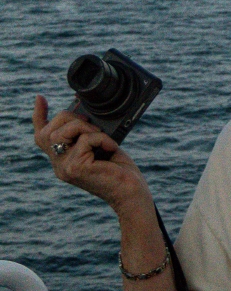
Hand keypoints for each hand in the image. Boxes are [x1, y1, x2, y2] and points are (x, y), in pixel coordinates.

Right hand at [32, 95, 151, 215]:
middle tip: (93, 125)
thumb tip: (84, 109)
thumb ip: (88, 134)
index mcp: (63, 159)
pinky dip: (102, 138)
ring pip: (63, 132)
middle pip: (50, 130)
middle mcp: (59, 165)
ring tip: (102, 138)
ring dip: (86, 128)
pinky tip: (111, 148)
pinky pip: (85, 140)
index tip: (40, 98)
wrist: (131, 192)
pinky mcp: (75, 168)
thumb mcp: (101, 146)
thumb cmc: (120, 170)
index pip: (42, 137)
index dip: (39, 115)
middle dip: (71, 117)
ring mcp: (65, 168)